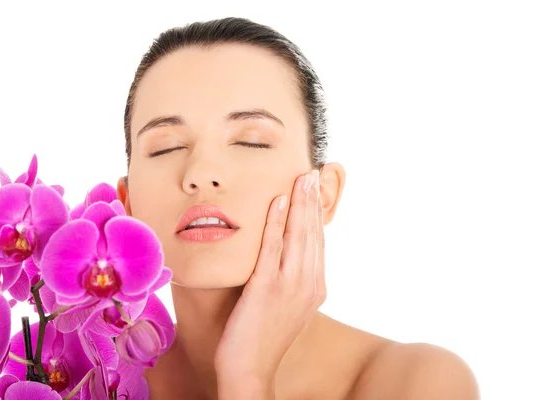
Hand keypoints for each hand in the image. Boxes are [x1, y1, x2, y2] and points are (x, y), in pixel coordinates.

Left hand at [214, 169, 325, 395]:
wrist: (250, 369)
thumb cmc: (262, 337)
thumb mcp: (285, 304)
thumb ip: (290, 278)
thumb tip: (283, 253)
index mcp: (315, 287)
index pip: (318, 241)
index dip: (316, 213)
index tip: (315, 189)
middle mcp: (309, 284)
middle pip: (312, 234)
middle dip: (312, 200)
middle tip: (312, 172)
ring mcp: (290, 286)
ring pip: (298, 236)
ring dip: (299, 204)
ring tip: (301, 178)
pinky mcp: (267, 288)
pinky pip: (273, 248)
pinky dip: (277, 222)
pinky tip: (278, 202)